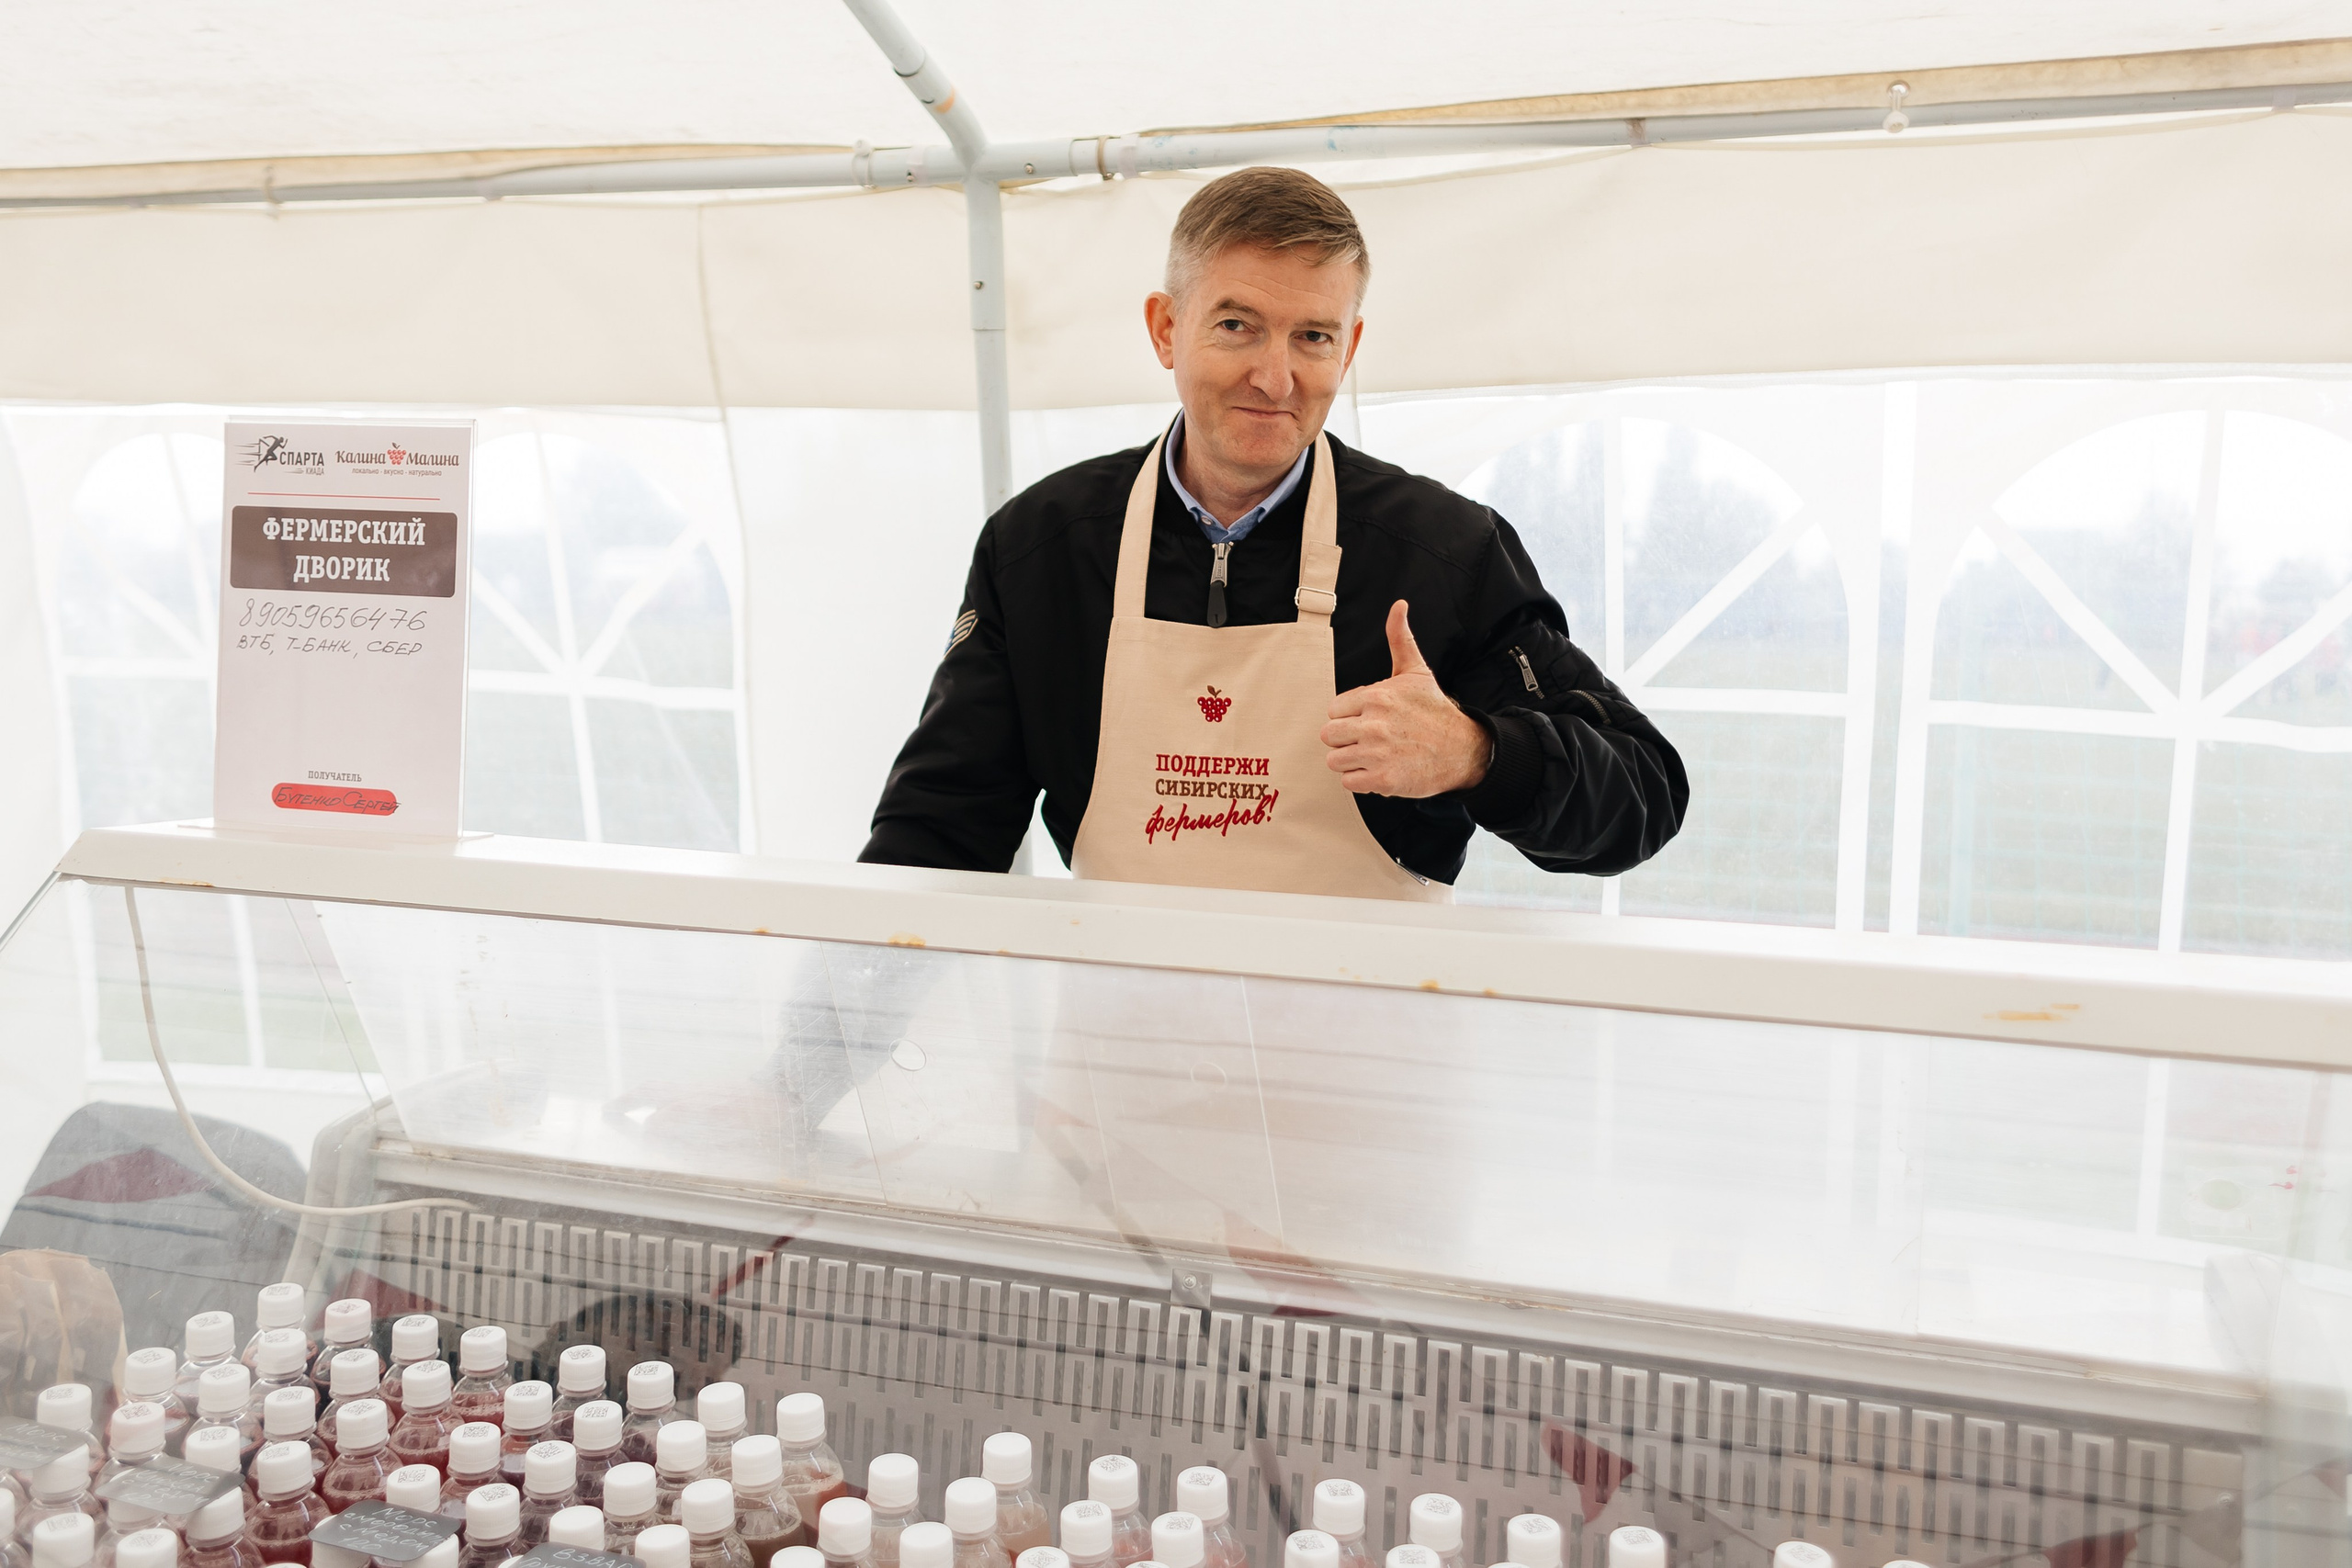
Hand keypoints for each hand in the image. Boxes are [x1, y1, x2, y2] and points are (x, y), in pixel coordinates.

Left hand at [1321, 601, 1493, 796]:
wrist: (1462, 749)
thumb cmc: (1433, 710)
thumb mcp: (1416, 671)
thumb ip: (1400, 638)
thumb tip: (1399, 606)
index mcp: (1375, 697)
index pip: (1333, 710)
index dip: (1350, 716)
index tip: (1370, 719)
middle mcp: (1373, 724)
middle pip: (1328, 735)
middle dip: (1346, 739)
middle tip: (1371, 739)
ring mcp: (1377, 753)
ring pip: (1335, 760)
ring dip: (1352, 760)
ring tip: (1375, 755)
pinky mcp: (1382, 780)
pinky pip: (1348, 782)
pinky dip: (1362, 780)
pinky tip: (1381, 769)